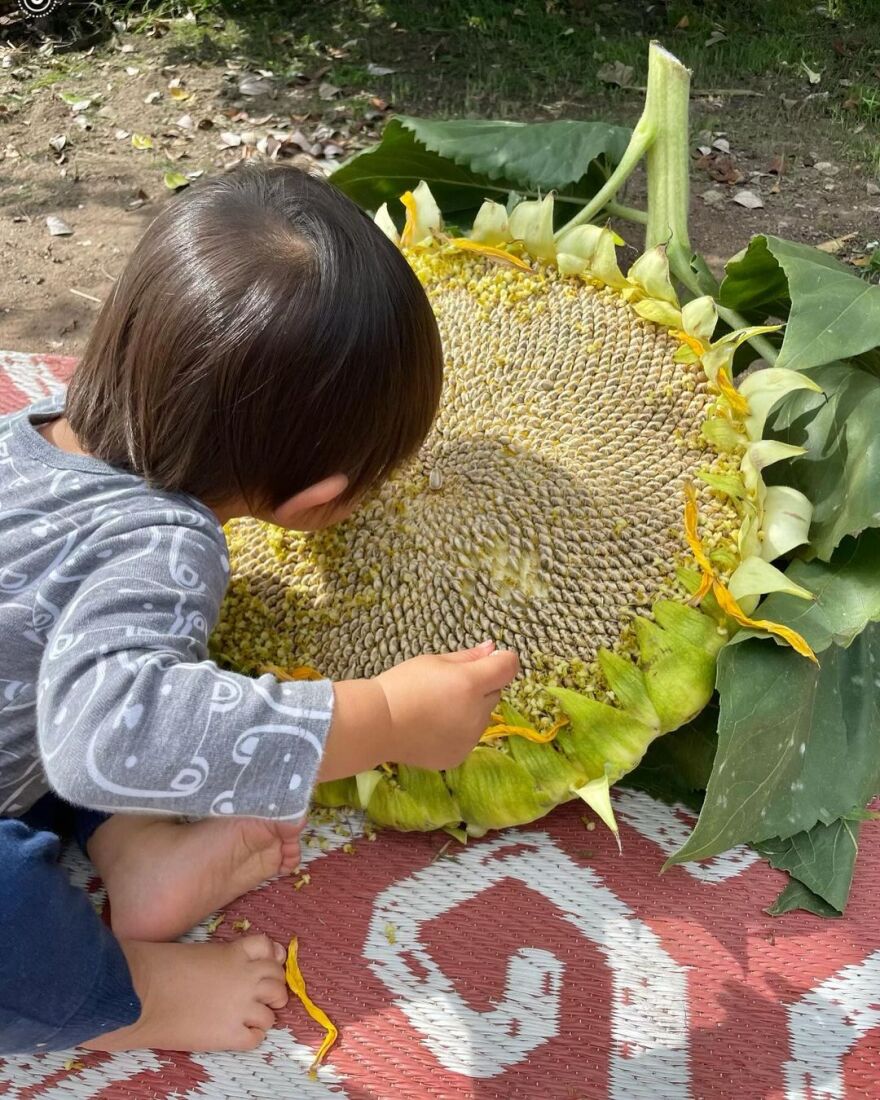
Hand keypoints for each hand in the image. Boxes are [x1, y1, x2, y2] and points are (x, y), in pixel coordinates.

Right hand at [376, 641, 519, 770]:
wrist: (376, 724)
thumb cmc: (401, 685)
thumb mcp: (434, 662)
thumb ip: (468, 657)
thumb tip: (493, 648)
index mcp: (470, 684)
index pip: (508, 667)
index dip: (502, 661)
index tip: (489, 661)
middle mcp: (476, 714)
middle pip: (494, 694)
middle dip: (480, 688)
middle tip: (447, 687)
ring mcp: (469, 739)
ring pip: (481, 717)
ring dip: (470, 711)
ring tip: (436, 709)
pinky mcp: (459, 756)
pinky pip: (468, 738)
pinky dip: (457, 731)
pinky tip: (432, 728)